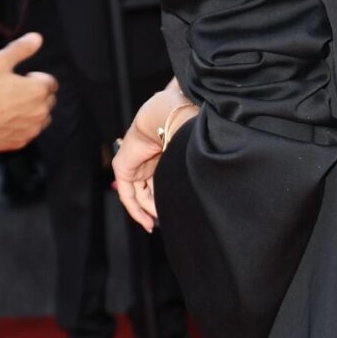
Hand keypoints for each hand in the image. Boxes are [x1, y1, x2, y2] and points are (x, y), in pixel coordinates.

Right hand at [0, 33, 56, 150]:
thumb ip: (21, 49)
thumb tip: (36, 38)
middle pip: (48, 100)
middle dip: (37, 95)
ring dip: (32, 112)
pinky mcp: (21, 142)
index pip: (51, 83)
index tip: (23, 79)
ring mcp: (31, 129)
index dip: (37, 79)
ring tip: (11, 107)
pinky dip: (22, 127)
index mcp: (38, 90)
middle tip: (15, 92)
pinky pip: (29, 132)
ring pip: (41, 118)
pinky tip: (6, 121)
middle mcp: (40, 111)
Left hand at [112, 83, 197, 232]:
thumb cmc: (184, 127)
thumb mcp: (191, 153)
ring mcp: (135, 161)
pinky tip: (147, 222)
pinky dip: (135, 210)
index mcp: (163, 151)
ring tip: (159, 222)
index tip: (179, 211)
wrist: (167, 115)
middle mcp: (149, 157)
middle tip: (168, 219)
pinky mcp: (123, 166)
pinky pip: (127, 193)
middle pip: (151, 188)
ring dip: (149, 211)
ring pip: (140, 193)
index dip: (168, 195)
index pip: (162, 178)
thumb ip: (193, 167)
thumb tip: (213, 187)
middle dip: (158, 205)